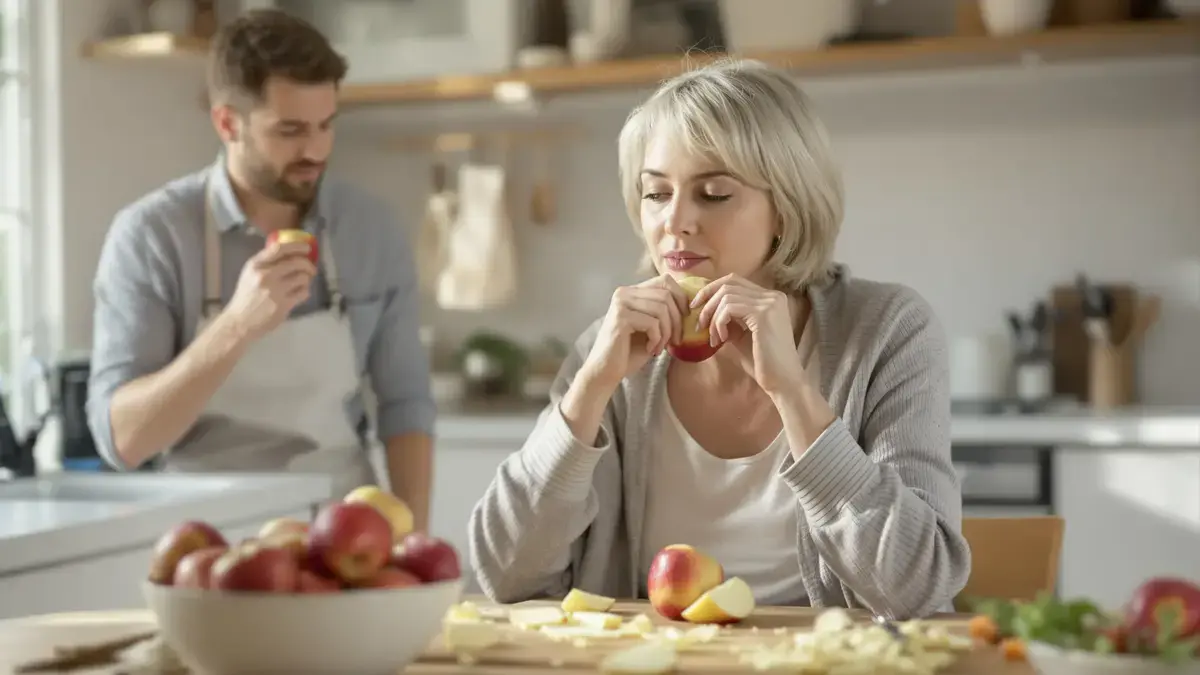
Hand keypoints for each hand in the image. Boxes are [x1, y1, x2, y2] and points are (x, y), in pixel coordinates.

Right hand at [223, 241, 317, 340]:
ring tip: (302, 283)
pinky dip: (305, 291)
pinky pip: (303, 292)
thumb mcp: (250, 274)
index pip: (279, 248)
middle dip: (308, 265)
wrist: (239, 322)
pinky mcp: (283, 304)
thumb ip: (266, 263)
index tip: (306, 248)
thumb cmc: (246, 297)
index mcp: (256, 265)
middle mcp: (265, 275)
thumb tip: (290, 253)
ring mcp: (275, 290)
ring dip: (307, 279)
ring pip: (303, 277)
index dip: (297, 246)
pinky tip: (300, 293)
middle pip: (296, 262)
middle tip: (311, 269)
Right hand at [580, 275, 689, 389]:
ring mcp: (621, 303)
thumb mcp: (651, 328)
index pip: (665, 281)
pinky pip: (653, 323)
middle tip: (675, 341)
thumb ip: (664, 313)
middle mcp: (624, 293)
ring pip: (662, 309)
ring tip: (660, 348)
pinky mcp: (621, 317)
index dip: (681, 297)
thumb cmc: (629, 352)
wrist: (606, 372)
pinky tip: (651, 350)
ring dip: (667, 332)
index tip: (685, 318)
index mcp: (632, 292)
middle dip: (677, 320)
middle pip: (666, 295)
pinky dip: (657, 340)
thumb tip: (690, 305)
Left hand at [692, 274, 807, 395]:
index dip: (711, 289)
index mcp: (770, 298)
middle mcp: (772, 296)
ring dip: (712, 317)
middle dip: (707, 301)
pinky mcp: (763, 314)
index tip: (696, 306)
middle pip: (729, 283)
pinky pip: (729, 308)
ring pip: (726, 296)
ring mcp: (769, 303)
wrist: (782, 381)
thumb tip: (707, 310)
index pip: (735, 281)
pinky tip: (721, 339)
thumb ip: (729, 320)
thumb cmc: (763, 362)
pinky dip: (719, 322)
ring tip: (713, 338)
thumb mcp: (741, 336)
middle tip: (698, 324)